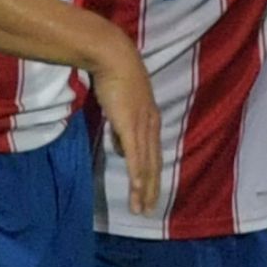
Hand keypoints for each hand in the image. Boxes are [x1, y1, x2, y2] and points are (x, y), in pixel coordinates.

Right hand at [88, 33, 161, 213]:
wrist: (113, 57)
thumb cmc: (115, 76)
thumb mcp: (121, 105)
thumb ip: (122, 126)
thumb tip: (120, 146)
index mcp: (151, 119)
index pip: (153, 154)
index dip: (152, 175)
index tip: (150, 193)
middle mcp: (151, 125)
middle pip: (154, 164)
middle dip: (152, 189)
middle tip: (148, 210)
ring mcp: (142, 127)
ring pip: (146, 166)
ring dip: (144, 189)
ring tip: (141, 209)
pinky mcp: (131, 126)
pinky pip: (135, 157)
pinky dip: (138, 175)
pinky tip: (138, 190)